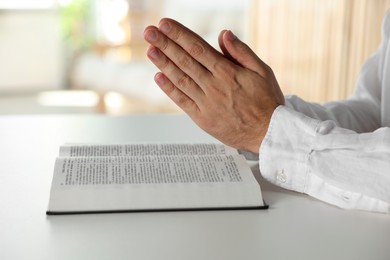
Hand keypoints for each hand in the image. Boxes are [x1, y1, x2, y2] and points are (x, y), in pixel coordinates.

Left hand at [144, 18, 283, 153]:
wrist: (269, 134)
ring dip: (163, 63)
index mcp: (228, 72)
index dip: (179, 35)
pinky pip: (182, 101)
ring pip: (180, 79)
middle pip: (184, 61)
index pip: (198, 48)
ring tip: (150, 50)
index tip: (165, 24)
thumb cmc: (267, 102)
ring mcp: (206, 103)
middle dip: (165, 44)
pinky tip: (159, 77)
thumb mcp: (262, 71)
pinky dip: (169, 89)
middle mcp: (213, 86)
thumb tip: (223, 34)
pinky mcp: (202, 118)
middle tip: (150, 32)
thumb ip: (241, 52)